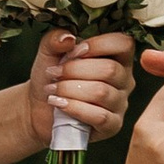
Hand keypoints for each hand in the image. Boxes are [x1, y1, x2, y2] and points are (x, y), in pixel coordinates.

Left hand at [28, 28, 134, 145]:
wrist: (39, 108)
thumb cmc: (52, 77)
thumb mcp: (49, 52)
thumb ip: (55, 39)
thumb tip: (69, 38)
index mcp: (117, 57)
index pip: (123, 43)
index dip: (98, 45)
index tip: (73, 52)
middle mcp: (124, 79)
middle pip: (109, 69)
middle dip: (75, 70)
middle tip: (53, 73)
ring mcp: (120, 103)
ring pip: (102, 92)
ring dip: (70, 89)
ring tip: (52, 89)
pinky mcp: (112, 125)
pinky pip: (99, 116)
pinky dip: (75, 108)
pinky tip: (59, 104)